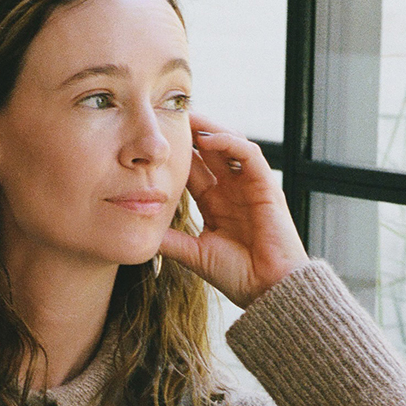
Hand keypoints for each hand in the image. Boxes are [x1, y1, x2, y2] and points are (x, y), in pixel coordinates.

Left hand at [162, 119, 308, 308]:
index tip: (153, 142)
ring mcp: (250, 187)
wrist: (267, 290)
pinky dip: (230, 144)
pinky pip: (250, 155)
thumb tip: (138, 231)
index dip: (176, 154)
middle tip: (168, 116)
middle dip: (191, 132)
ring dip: (210, 130)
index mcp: (215, 204)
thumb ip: (169, 240)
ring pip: (230, 146)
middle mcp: (232, 191)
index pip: (194, 170)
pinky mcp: (267, 186)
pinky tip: (208, 139)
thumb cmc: (236, 275)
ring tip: (187, 118)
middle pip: (211, 152)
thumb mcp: (193, 254)